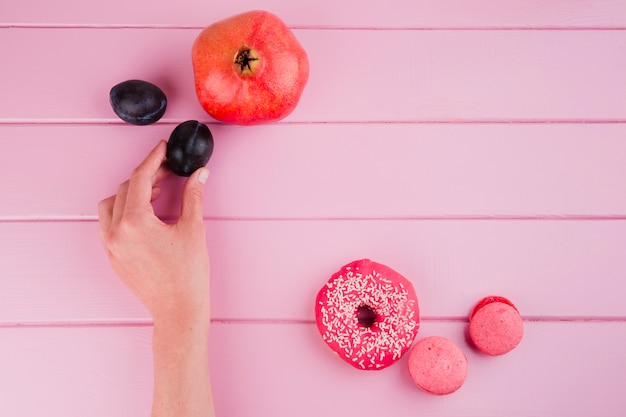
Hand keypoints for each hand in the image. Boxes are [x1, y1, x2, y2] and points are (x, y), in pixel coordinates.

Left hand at [97, 140, 210, 324]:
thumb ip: (194, 196)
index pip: (139, 179)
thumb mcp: (193, 230)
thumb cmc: (188, 275)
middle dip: (146, 176)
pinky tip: (146, 215)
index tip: (163, 149)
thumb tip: (200, 174)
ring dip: (131, 194)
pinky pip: (110, 224)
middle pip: (124, 189)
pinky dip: (124, 212)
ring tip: (156, 194)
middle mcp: (116, 232)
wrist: (178, 310)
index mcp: (134, 223)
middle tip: (168, 172)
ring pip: (111, 205)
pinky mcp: (113, 257)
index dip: (153, 159)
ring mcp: (111, 246)